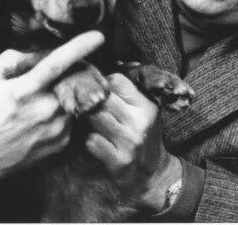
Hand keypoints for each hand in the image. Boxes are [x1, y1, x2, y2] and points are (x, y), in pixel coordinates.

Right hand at [0, 31, 104, 187]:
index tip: (98, 36)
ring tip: (42, 99)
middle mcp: (46, 109)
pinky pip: (71, 115)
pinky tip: (43, 117)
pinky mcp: (63, 141)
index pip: (57, 63)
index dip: (79, 47)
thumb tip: (40, 52)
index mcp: (25, 90)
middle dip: (72, 70)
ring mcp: (57, 128)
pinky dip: (63, 110)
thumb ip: (13, 58)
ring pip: (73, 97)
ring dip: (65, 91)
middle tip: (57, 74)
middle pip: (72, 78)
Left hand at [86, 73, 181, 212]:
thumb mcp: (145, 111)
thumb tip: (119, 63)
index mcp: (146, 106)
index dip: (104, 83)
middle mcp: (139, 122)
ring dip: (87, 119)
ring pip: (94, 117)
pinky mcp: (118, 161)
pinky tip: (93, 140)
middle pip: (103, 98)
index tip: (100, 90)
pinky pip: (92, 141)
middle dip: (92, 100)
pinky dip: (89, 140)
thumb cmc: (143, 136)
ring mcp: (129, 142)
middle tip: (86, 103)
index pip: (117, 80)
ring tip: (89, 120)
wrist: (151, 174)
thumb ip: (131, 89)